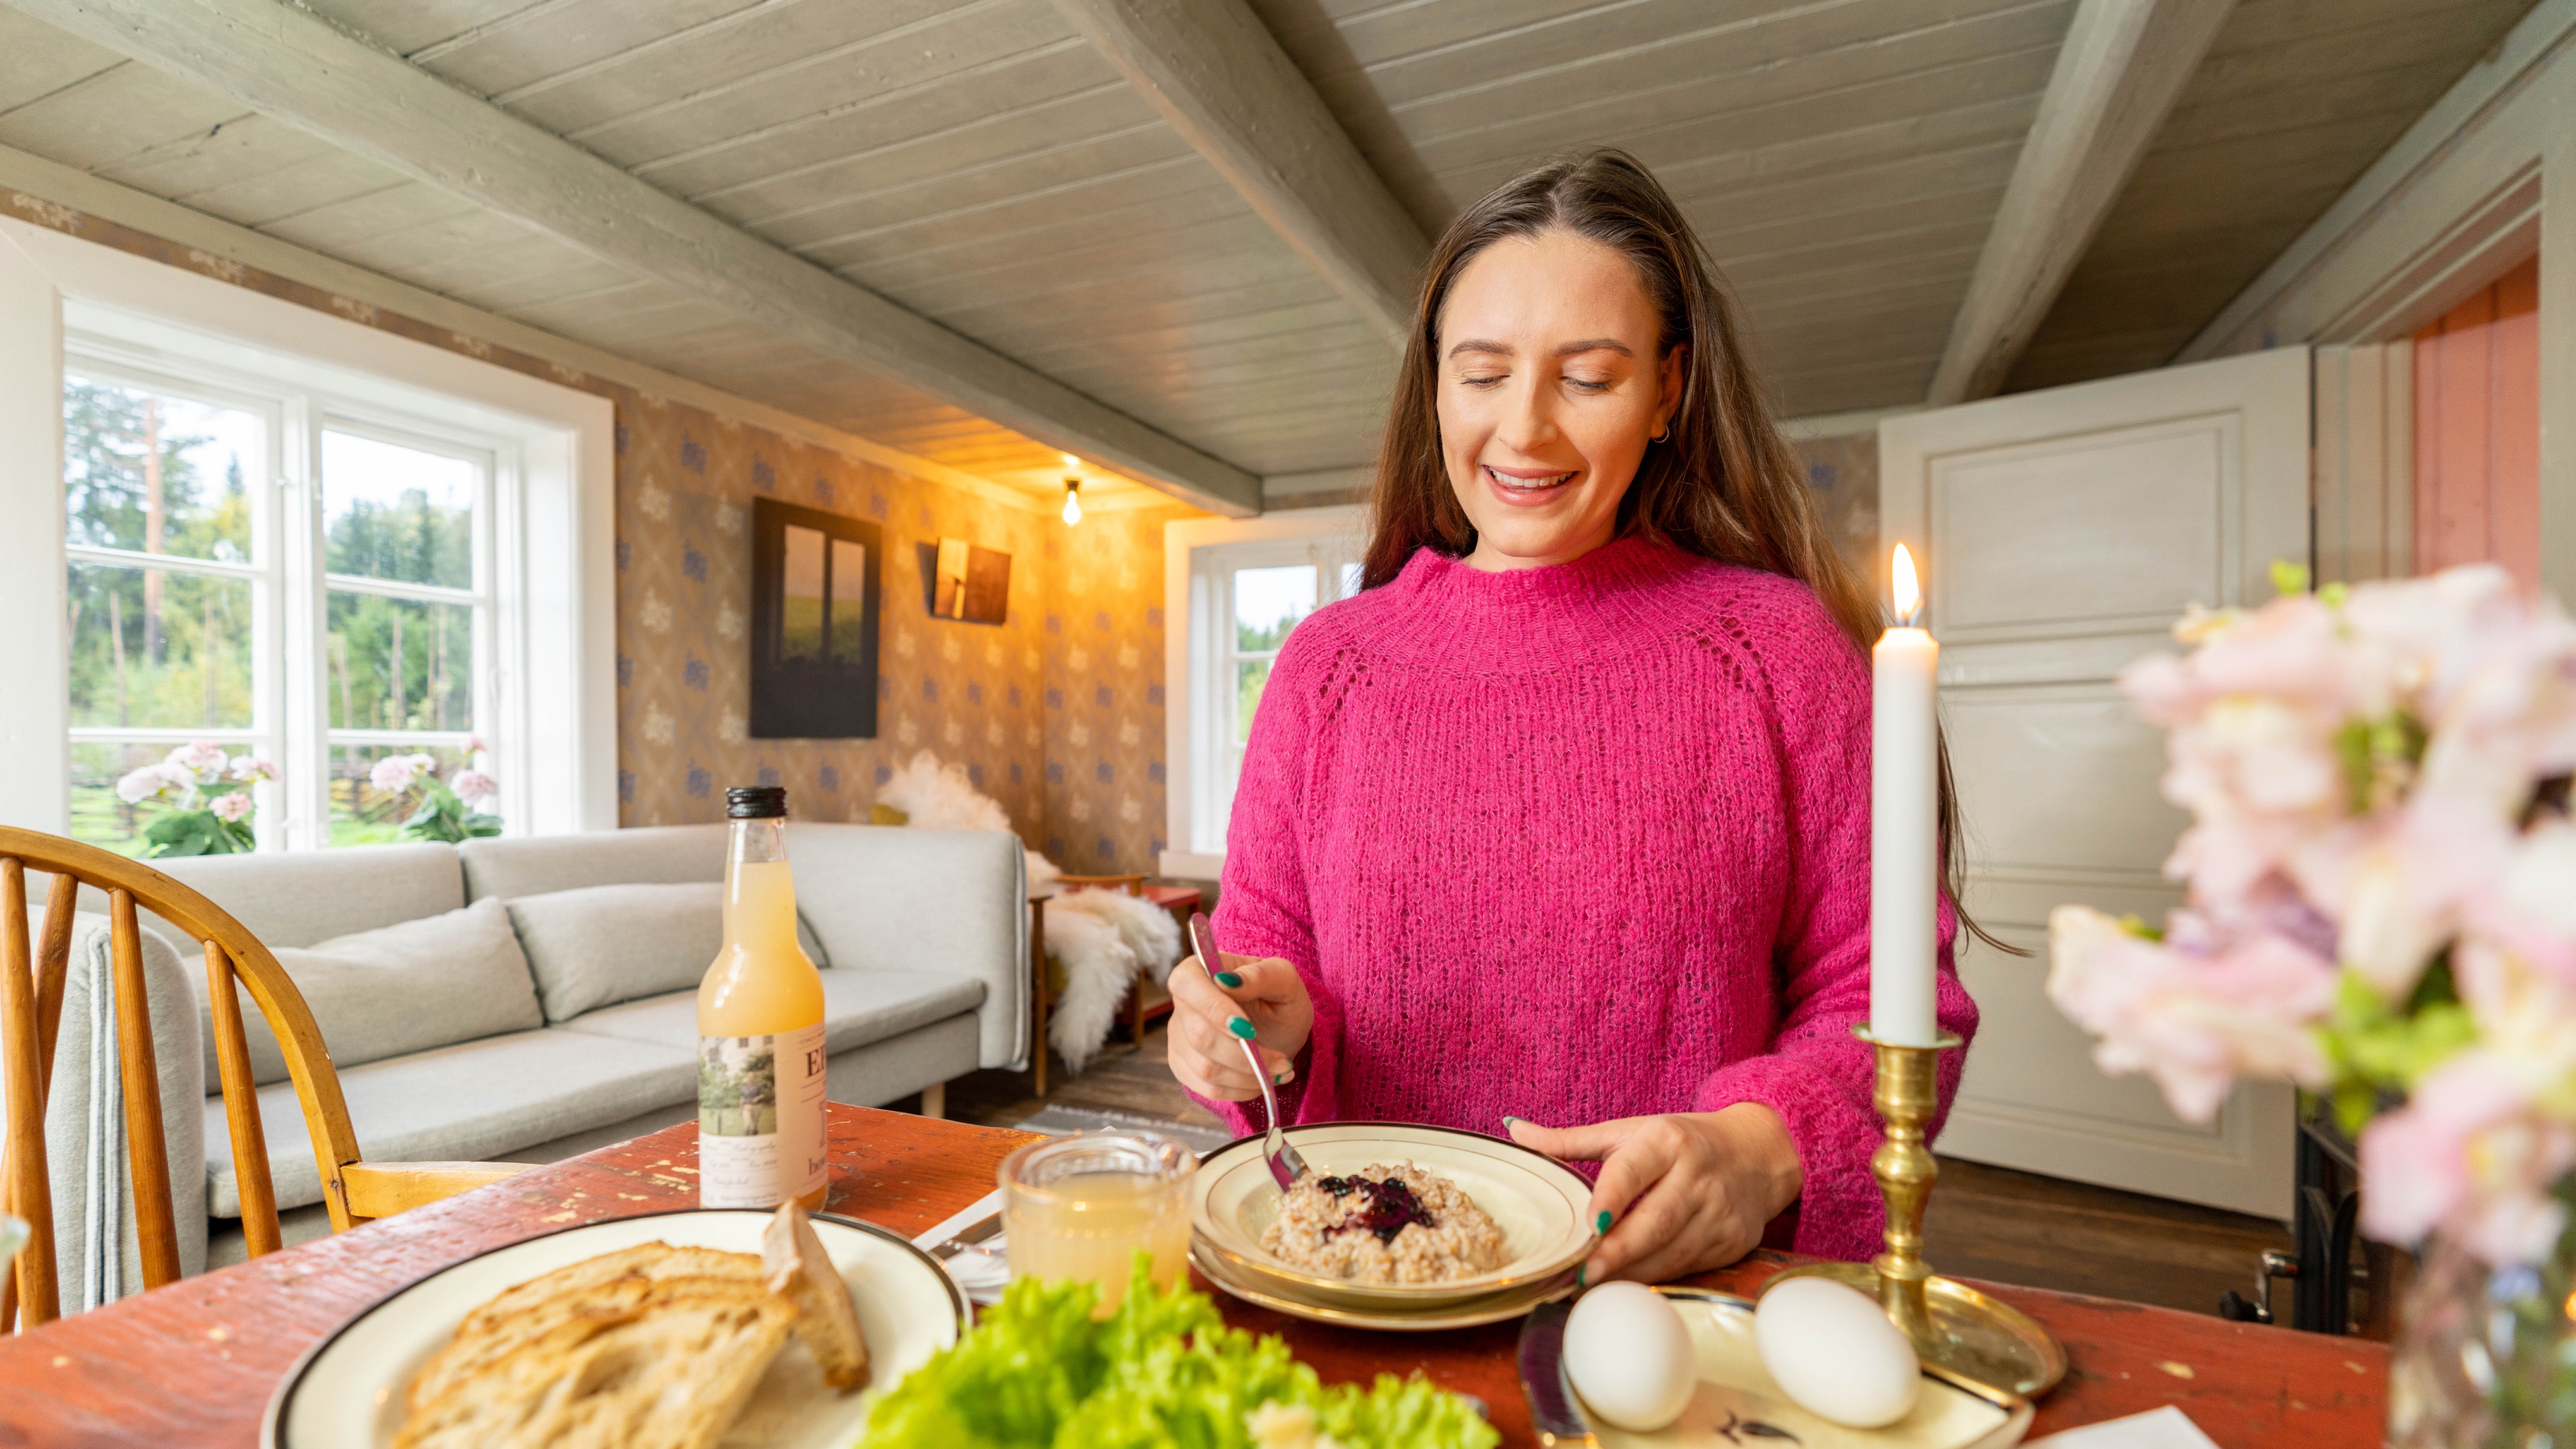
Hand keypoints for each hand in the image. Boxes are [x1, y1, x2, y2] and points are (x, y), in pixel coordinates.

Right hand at [1165, 950, 1313, 1102]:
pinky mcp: (1185, 1068)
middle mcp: (1182, 1004)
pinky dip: (1241, 1090)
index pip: (1187, 984)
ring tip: (1278, 1070)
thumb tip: (1228, 981)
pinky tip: (1262, 1079)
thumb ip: (1260, 975)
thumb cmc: (1280, 996)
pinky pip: (1207, 1089)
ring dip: (1248, 1076)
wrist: (1281, 1027)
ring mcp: (1179, 1038)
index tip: (1248, 1029)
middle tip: (1281, 1060)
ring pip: (1204, 1068)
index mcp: (1199, 970)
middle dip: (1245, 1055)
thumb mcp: (1284, 978)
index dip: (1213, 1008)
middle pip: (1199, 1036)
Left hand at [1506, 1105, 1800, 1283]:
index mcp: (1666, 1141)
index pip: (1633, 1171)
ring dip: (1631, 1274)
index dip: (1611, 1199)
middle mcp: (1696, 1176)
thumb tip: (1512, 1128)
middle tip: (1581, 1275)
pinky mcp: (1732, 1242)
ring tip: (1593, 1287)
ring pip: (1670, 1252)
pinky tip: (1627, 1285)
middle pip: (1653, 1222)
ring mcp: (1718, 1212)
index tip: (1589, 1226)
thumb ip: (1570, 1139)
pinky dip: (1655, 1277)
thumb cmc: (1681, 1141)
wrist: (1758, 1153)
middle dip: (1616, 1253)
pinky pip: (1686, 1267)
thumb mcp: (1629, 1130)